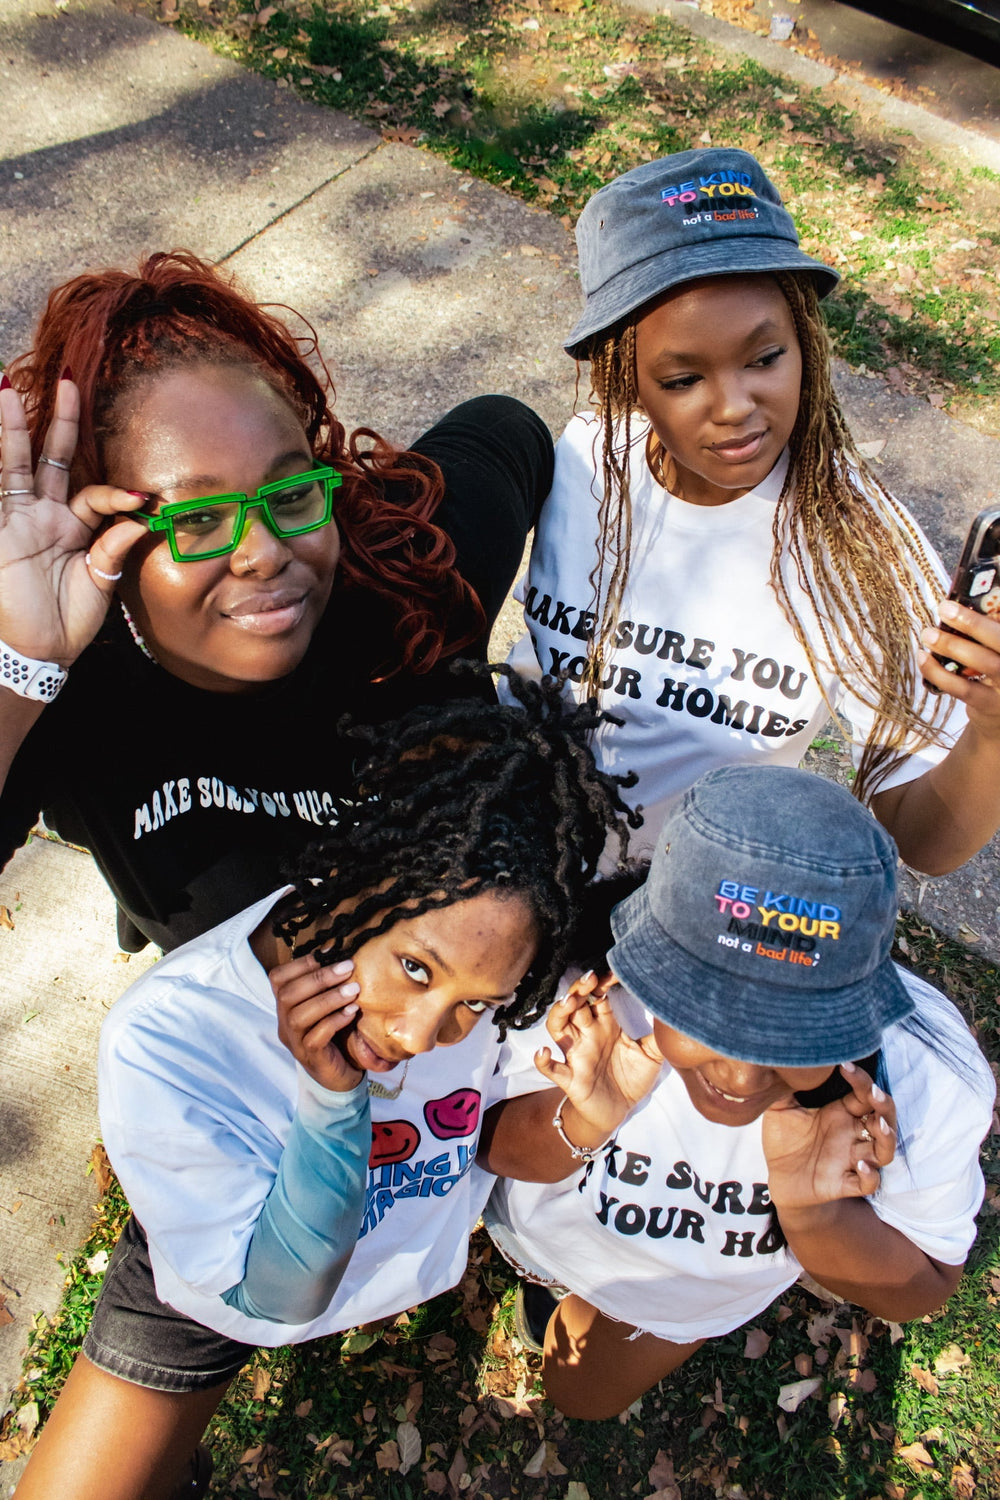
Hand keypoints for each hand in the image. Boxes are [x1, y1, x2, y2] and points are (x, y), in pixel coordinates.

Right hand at [0, 374, 147, 667]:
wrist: (37, 652)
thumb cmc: (68, 622)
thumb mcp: (101, 584)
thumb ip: (115, 549)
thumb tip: (140, 518)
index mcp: (73, 528)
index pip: (95, 493)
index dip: (116, 492)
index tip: (140, 499)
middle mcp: (43, 516)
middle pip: (50, 458)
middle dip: (59, 421)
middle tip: (68, 380)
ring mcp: (16, 520)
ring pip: (15, 463)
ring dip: (12, 428)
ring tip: (6, 388)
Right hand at [272, 950, 364, 1092]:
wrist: (341, 1077)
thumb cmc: (336, 1035)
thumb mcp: (329, 1007)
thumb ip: (328, 987)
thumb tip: (345, 954)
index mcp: (286, 1008)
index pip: (277, 979)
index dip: (300, 963)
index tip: (329, 952)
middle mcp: (284, 1024)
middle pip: (287, 995)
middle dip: (319, 977)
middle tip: (348, 968)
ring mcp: (295, 1042)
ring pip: (299, 1016)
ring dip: (328, 998)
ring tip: (354, 988)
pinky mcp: (310, 1057)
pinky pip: (316, 1037)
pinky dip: (334, 1020)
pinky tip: (352, 1012)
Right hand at [535, 971, 662, 1140]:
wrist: (618, 1112)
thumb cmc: (631, 1078)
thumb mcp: (651, 1055)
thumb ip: (658, 1035)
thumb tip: (674, 1012)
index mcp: (605, 1026)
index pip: (598, 997)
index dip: (602, 984)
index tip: (613, 974)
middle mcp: (587, 1035)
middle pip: (576, 1005)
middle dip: (579, 990)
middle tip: (590, 979)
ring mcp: (576, 1055)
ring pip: (559, 1028)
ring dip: (560, 1013)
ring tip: (568, 1003)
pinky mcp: (570, 1079)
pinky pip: (552, 1069)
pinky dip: (544, 1061)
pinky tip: (544, 1052)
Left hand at [762, 1062, 896, 1211]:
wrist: (779, 1178)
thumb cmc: (784, 1139)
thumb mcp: (780, 1109)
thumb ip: (784, 1087)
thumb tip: (781, 1056)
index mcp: (841, 1113)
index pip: (862, 1094)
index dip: (860, 1080)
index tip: (845, 1065)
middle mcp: (852, 1135)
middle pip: (883, 1118)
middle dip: (884, 1105)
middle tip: (874, 1093)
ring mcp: (852, 1160)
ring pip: (884, 1150)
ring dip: (887, 1138)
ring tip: (880, 1126)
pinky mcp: (845, 1184)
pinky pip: (868, 1183)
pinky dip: (870, 1176)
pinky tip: (862, 1165)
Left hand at [919, 598, 999, 737]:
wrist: (999, 716)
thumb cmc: (993, 672)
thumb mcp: (994, 649)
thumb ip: (984, 630)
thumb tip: (956, 604)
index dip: (998, 607)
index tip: (979, 587)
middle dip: (973, 623)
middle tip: (945, 608)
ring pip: (984, 663)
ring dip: (952, 646)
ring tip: (928, 633)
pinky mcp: (988, 704)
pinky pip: (961, 688)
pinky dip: (939, 672)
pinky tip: (923, 657)